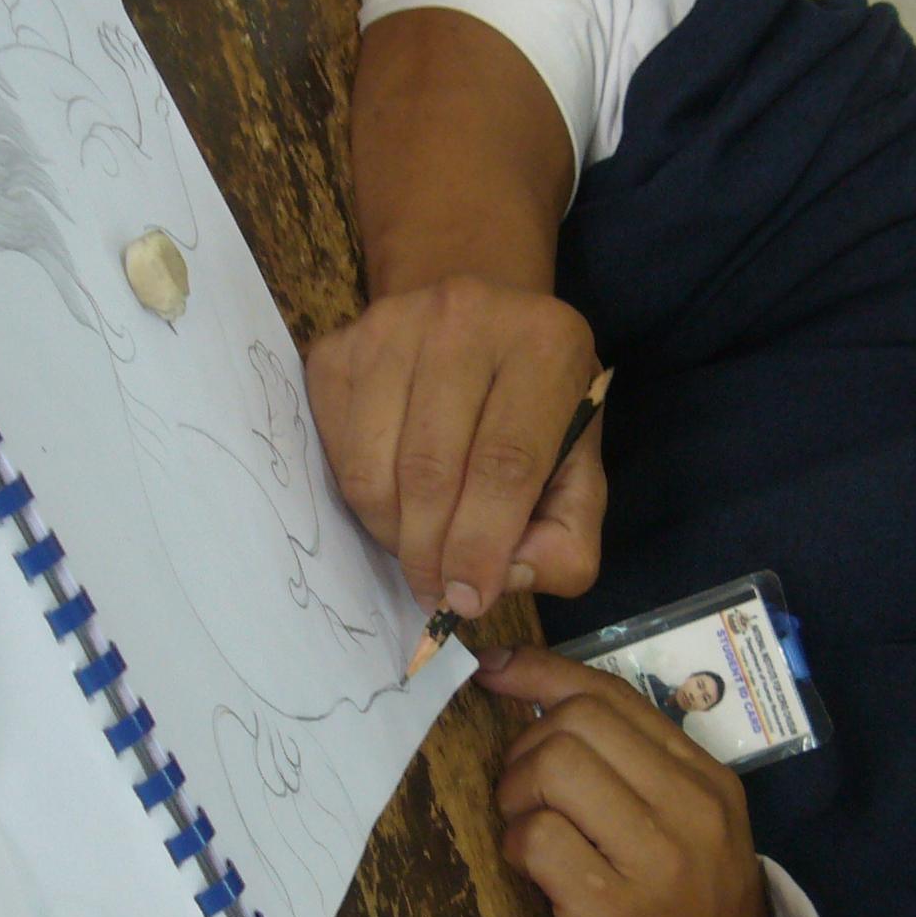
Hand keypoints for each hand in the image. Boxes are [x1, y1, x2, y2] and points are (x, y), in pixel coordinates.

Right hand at [305, 275, 605, 618]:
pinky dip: (360, 501)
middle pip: (429, 470)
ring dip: (390, 533)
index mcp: (546, 344)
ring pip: (372, 469)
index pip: (504, 462)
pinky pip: (336, 455)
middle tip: (434, 590)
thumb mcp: (579, 467)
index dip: (481, 545)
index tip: (467, 600)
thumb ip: (567, 537)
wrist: (477, 326)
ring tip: (416, 546)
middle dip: (429, 552)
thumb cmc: (534, 409)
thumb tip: (505, 579)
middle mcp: (465, 316)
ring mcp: (390, 326)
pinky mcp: (337, 350)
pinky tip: (392, 499)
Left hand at [477, 646, 786, 916]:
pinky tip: (533, 869)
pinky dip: (516, 845)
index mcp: (708, 780)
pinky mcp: (612, 909)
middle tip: (524, 791)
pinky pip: (537, 838)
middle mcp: (689, 809)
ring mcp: (654, 859)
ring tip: (528, 830)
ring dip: (516, 794)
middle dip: (525, 746)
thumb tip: (547, 700)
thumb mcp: (696, 829)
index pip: (614, 696)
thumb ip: (641, 768)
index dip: (542, 673)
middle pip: (575, 722)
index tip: (496, 671)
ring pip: (553, 766)